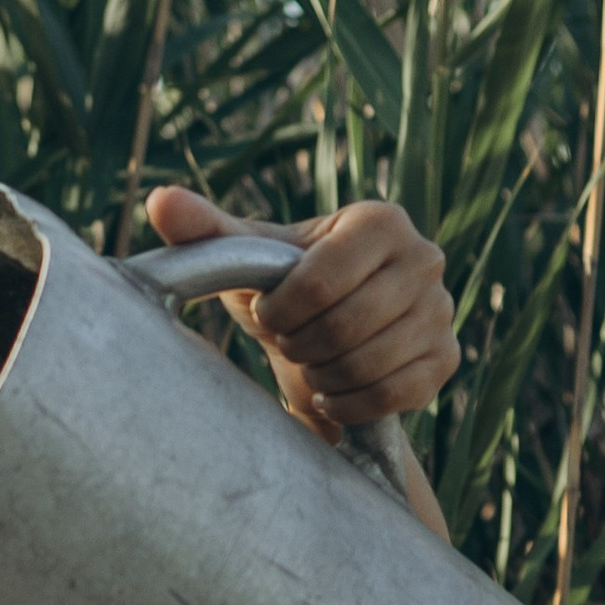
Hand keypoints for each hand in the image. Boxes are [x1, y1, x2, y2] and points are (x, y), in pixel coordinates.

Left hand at [143, 183, 458, 435]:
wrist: (324, 339)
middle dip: (299, 346)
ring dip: (322, 376)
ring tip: (309, 363)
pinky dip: (350, 404)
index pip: (321, 280)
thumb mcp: (246, 260)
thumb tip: (158, 201)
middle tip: (287, 342)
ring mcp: (440, 310)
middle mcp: (425, 257)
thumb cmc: (282, 290)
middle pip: (345, 326)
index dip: (281, 311)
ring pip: (369, 363)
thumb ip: (206, 231)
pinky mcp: (445, 359)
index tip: (269, 314)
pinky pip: (395, 394)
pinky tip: (330, 393)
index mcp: (381, 220)